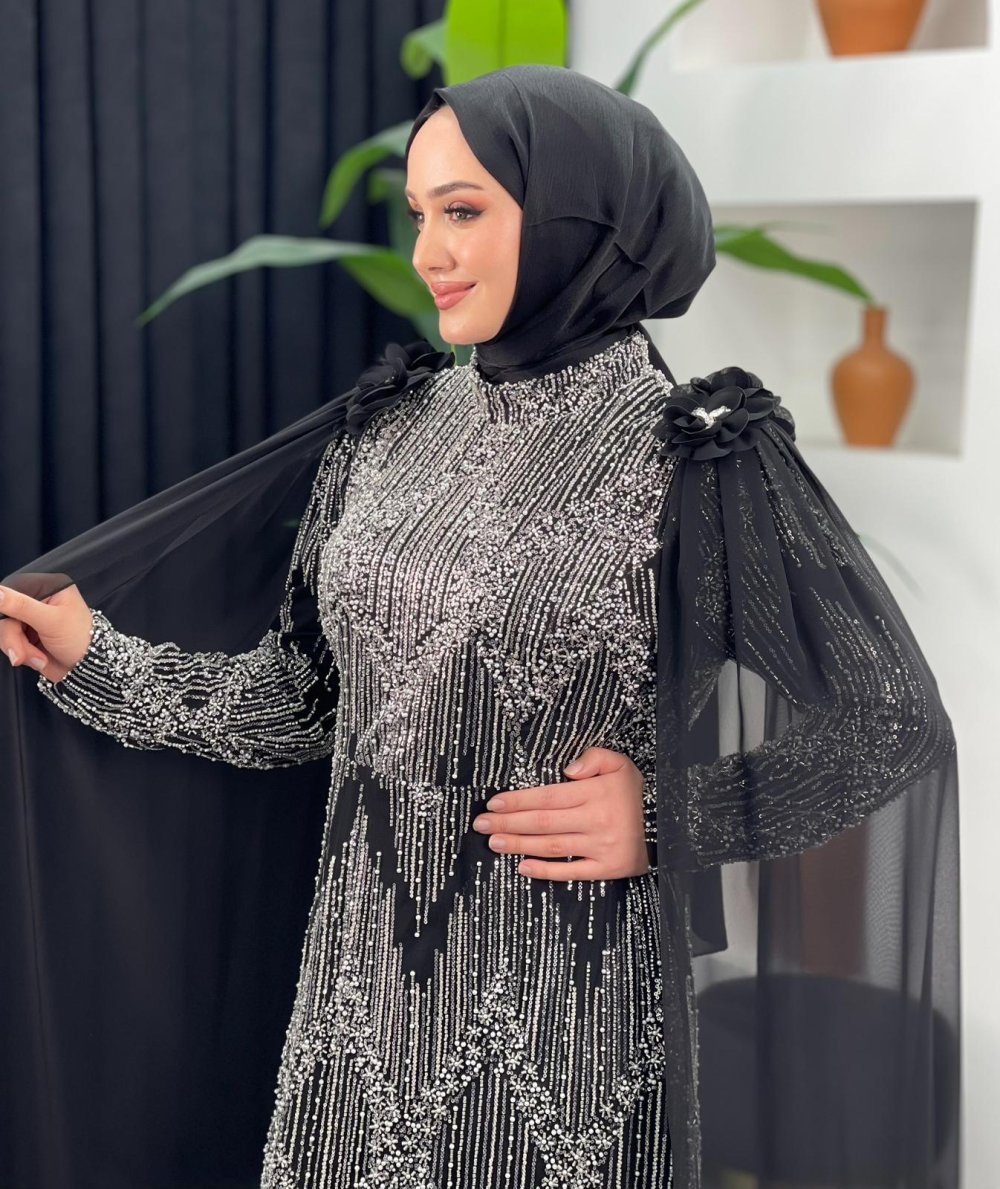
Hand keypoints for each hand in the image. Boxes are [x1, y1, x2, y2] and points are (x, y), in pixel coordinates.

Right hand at [0, 583, 93, 682]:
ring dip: (17, 648)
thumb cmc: (80, 639)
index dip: (4, 606)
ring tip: (38, 659)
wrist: (88, 669)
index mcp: (48, 587)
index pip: (13, 589)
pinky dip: (20, 654)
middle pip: (5, 612)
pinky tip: (38, 659)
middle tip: (21, 655)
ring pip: (4, 630)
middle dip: (12, 637)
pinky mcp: (26, 636)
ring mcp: (30, 619)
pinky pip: (9, 642)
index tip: (6, 621)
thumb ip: (21, 605)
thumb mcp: (51, 620)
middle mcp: (38, 600)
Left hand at [472, 746, 649, 880]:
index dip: (518, 800)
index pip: (547, 797)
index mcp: (595, 794)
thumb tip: (569, 769)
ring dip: (518, 845)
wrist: (669, 824)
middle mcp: (595, 821)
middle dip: (508, 823)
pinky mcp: (606, 868)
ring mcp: (600, 847)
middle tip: (481, 824)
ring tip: (493, 842)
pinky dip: (544, 871)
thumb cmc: (636, 793)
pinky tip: (522, 867)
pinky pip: (570, 871)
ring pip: (551, 846)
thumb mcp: (620, 764)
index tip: (494, 803)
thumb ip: (594, 758)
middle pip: (542, 823)